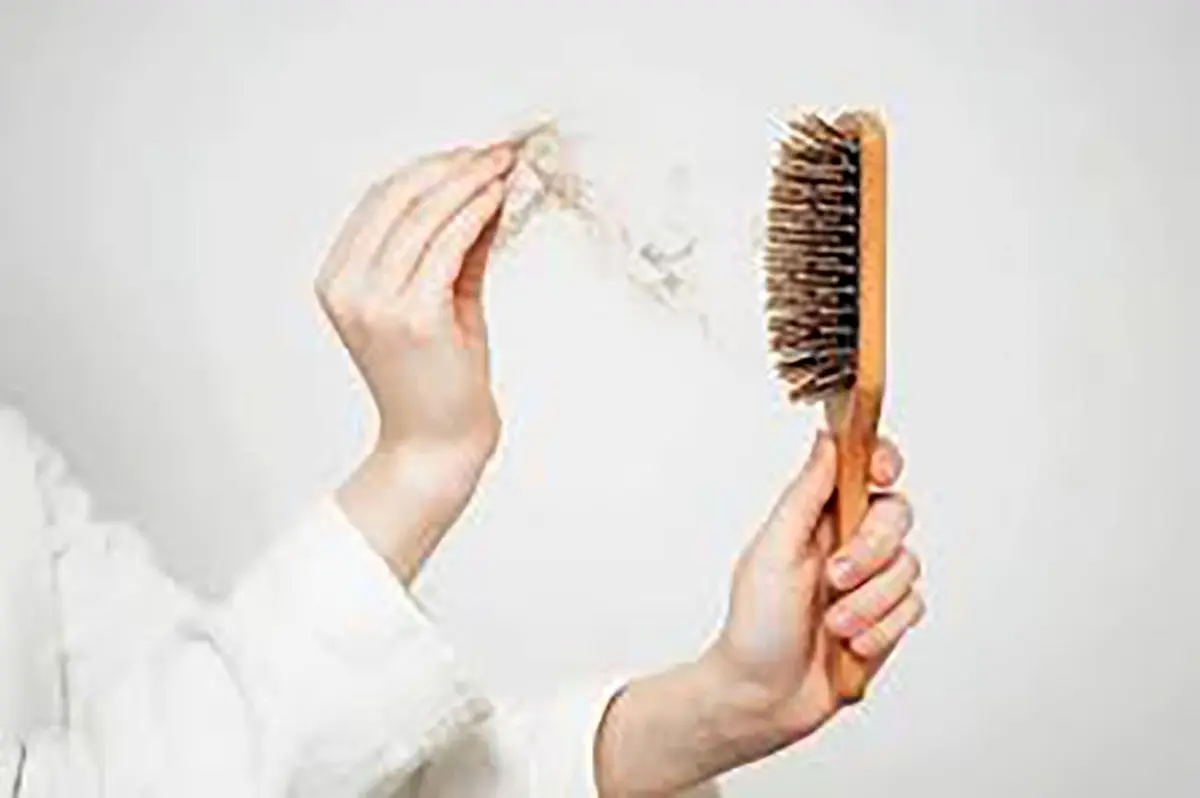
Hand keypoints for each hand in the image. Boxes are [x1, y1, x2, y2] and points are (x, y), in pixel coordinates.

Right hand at [317, 141, 516, 579]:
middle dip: (452, 167)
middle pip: (399, 198)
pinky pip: (447, 245)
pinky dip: (476, 213)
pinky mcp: (414, 316)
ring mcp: (377, 302)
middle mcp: (348, 288)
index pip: (380, 201)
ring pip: (425, 215)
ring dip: (470, 183)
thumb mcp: (443, 301)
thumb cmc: (439, 381)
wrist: (437, 445)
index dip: (428, 169)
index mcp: (338, 280)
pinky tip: (499, 198)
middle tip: (496, 153)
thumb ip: (456, 248)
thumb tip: (487, 191)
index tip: (472, 155)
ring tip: (505, 167)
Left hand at [706, 431, 924, 742]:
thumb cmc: (756, 624)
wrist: (765, 696)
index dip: (882, 460)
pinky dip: (881, 628)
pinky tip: (851, 645)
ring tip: (833, 625)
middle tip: (836, 578)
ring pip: (907, 566)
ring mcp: (871, 580)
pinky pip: (913, 607)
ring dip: (869, 602)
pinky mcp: (888, 617)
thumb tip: (826, 440)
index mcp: (817, 517)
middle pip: (896, 515)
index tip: (881, 473)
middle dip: (871, 549)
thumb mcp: (773, 550)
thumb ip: (804, 494)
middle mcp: (848, 541)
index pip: (863, 468)